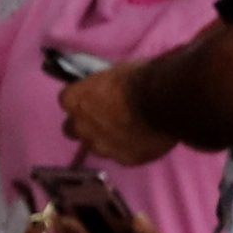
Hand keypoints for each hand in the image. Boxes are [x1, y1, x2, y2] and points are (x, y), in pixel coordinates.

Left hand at [59, 52, 175, 167]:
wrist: (164, 102)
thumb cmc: (138, 80)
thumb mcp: (113, 72)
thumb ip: (102, 86)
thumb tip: (107, 88)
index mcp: (73, 100)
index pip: (69, 101)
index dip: (83, 101)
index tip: (95, 99)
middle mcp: (81, 127)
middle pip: (74, 129)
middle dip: (85, 126)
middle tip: (105, 121)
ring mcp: (101, 146)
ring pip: (96, 147)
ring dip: (105, 141)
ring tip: (126, 134)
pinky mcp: (125, 160)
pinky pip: (122, 156)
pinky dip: (129, 150)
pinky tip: (142, 143)